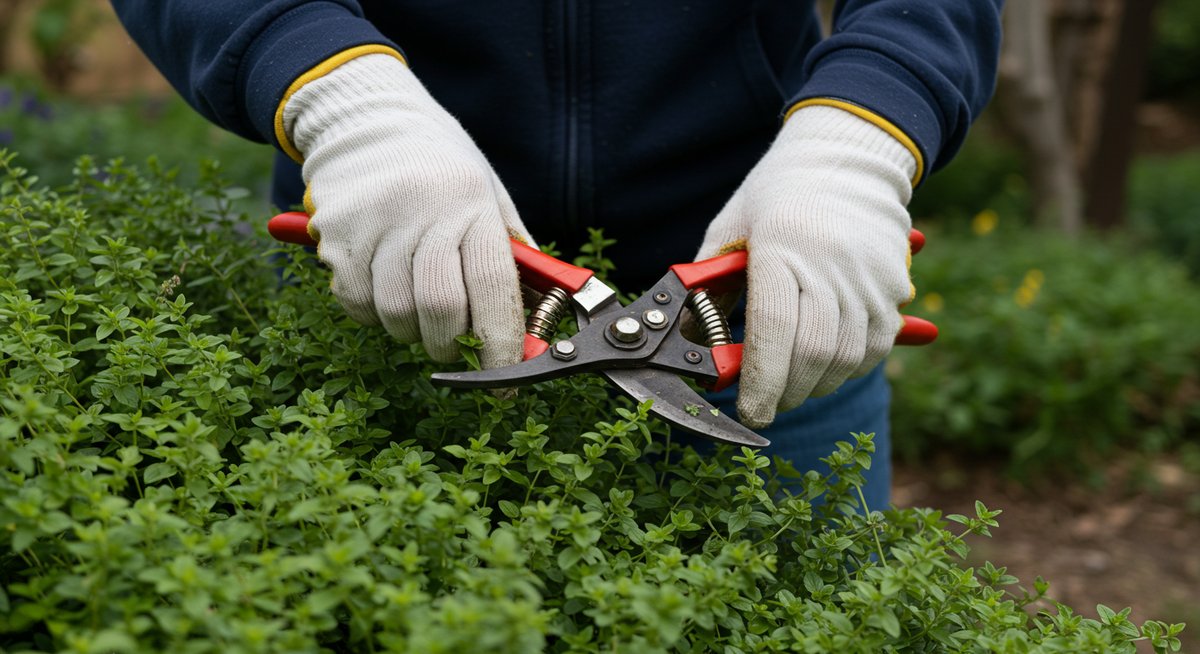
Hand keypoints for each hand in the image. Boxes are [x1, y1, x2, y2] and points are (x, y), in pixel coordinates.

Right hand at [281, 53, 532, 368]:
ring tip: (420, 312)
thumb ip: (512, 255)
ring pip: (396, 314)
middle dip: (453, 347)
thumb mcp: (488, 194)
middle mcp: (423, 211)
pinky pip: (356, 303)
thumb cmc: (440, 168)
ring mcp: (374, 222)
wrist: (366, 119)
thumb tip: (532, 326)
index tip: (506, 377)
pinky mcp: (335, 235)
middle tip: (457, 348)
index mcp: (471, 202)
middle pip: (440, 310)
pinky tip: (385, 291)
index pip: (493, 286)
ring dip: (412, 333)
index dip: (502, 342)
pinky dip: (374, 315)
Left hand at [695, 105, 917, 427]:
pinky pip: (875, 347)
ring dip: (817, 384)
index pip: (773, 330)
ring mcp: (868, 276)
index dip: (761, 381)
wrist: (847, 156)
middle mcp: (830, 263)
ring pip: (847, 358)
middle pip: (813, 354)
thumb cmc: (776, 195)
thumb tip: (689, 342)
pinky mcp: (893, 286)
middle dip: (787, 392)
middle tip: (767, 403)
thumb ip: (708, 287)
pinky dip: (848, 367)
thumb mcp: (731, 229)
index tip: (750, 412)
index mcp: (780, 246)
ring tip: (794, 383)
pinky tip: (826, 363)